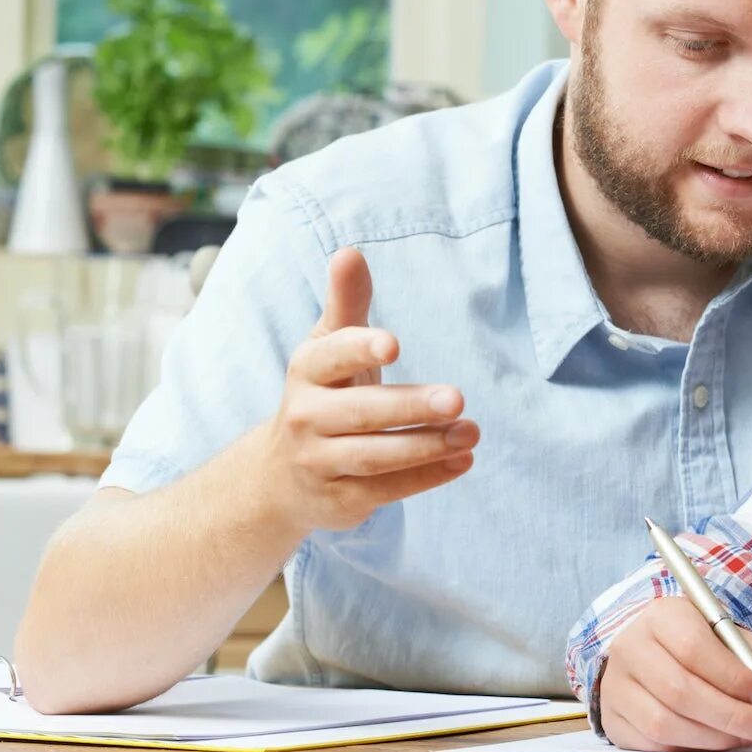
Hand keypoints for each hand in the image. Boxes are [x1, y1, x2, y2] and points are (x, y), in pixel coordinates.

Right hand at [255, 248, 478, 533]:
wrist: (279, 476)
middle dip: (409, 407)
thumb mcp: (329, 347)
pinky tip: (462, 460)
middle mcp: (306, 418)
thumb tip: (350, 251)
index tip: (394, 344)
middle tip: (457, 398)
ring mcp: (320, 462)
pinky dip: (425, 477)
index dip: (359, 349)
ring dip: (426, 446)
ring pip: (375, 456)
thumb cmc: (323, 394)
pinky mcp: (340, 500)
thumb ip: (347, 303)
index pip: (330, 357)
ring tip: (472, 432)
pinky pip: (385, 490)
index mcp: (307, 372)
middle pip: (361, 413)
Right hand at [595, 598, 751, 751]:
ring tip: (748, 737)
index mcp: (662, 615)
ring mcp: (616, 686)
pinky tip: (718, 742)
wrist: (649, 654)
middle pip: (679, 690)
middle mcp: (631, 647)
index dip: (734, 677)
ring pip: (665, 722)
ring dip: (715, 737)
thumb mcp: (735, 642)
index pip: (694, 647)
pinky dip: (692, 749)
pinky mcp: (613, 720)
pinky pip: (652, 745)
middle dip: (732, 715)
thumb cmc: (699, 645)